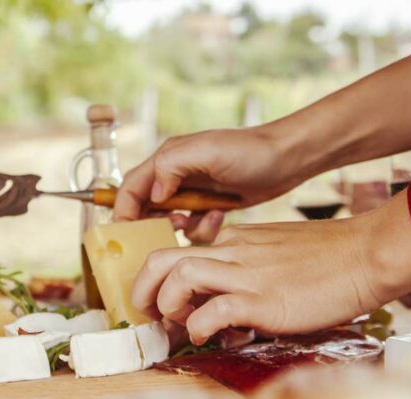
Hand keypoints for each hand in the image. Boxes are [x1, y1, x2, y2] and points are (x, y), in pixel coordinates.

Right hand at [114, 126, 303, 239]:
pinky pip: (193, 226)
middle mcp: (175, 174)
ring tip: (195, 223)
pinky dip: (202, 229)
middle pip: (145, 207)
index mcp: (167, 159)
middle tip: (171, 231)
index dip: (123, 212)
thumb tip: (154, 193)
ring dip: (180, 228)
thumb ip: (172, 166)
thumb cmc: (249, 151)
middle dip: (152, 225)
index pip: (131, 188)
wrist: (287, 159)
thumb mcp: (207, 152)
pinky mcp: (209, 205)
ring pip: (168, 220)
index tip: (126, 236)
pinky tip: (218, 218)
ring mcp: (192, 191)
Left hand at [130, 218, 383, 344]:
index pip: (179, 255)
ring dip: (167, 307)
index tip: (166, 310)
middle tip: (148, 318)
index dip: (162, 285)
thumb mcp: (278, 257)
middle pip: (160, 259)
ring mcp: (245, 274)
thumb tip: (227, 316)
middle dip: (141, 292)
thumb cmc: (332, 261)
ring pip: (178, 277)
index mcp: (234, 242)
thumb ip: (249, 276)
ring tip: (180, 328)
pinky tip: (208, 338)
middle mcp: (232, 252)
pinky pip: (213, 310)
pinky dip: (199, 327)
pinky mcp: (263, 299)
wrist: (369, 254)